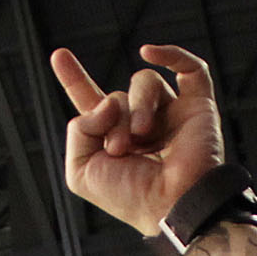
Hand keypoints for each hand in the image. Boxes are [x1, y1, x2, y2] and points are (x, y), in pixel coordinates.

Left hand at [47, 44, 223, 234]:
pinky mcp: (197, 107)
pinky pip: (189, 68)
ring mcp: (170, 114)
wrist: (170, 203)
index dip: (74, 79)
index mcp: (112, 139)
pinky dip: (170, 54)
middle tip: (118, 149)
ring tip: (141, 134)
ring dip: (137, 106)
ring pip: (144, 82)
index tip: (59, 56)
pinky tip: (149, 52)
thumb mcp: (80, 171)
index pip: (91, 102)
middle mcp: (140, 125)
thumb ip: (78, 130)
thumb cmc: (128, 197)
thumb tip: (107, 102)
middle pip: (116, 96)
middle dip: (113, 120)